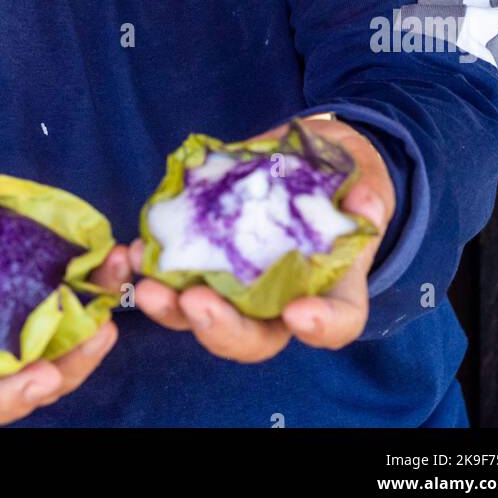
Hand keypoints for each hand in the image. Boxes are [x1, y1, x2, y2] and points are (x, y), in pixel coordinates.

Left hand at [128, 116, 394, 361]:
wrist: (308, 161)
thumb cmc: (341, 181)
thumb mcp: (362, 179)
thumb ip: (367, 194)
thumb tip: (364, 203)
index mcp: (330, 289)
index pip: (335, 324)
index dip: (320, 326)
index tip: (299, 315)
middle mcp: (280, 300)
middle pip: (253, 337)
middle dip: (221, 327)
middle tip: (195, 302)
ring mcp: (237, 283)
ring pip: (202, 315)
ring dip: (170, 308)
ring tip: (146, 286)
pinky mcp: (204, 256)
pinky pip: (172, 274)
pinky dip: (147, 267)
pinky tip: (130, 253)